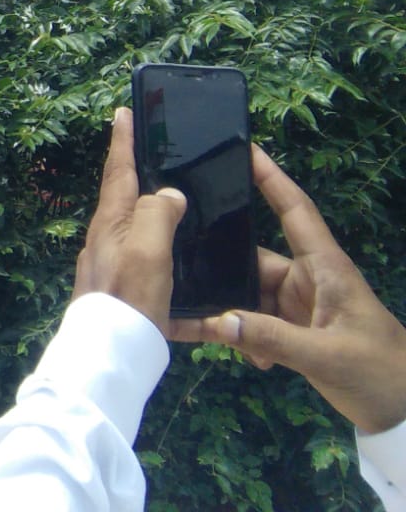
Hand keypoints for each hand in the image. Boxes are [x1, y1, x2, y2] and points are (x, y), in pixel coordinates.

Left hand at [73, 106, 187, 333]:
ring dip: (164, 226)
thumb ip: (158, 213)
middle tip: (158, 157)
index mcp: (111, 223)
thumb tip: (169, 194)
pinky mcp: (130, 299)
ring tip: (187, 216)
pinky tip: (201, 294)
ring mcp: (116, 271)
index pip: (118, 171)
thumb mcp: (146, 247)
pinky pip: (160, 282)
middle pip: (129, 202)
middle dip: (142, 178)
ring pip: (145, 240)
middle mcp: (108, 242)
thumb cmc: (128, 296)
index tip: (122, 111)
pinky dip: (179, 282)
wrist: (110, 358)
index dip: (123, 141)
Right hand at [170, 146, 405, 434]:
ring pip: (249, 296)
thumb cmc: (380, 372)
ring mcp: (301, 306)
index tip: (244, 148)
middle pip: (253, 259)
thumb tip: (217, 320)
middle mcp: (309, 280)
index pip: (295, 211)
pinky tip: (249, 360)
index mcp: (326, 269)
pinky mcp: (295, 331)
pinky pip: (256, 324)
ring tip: (199, 324)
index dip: (271, 178)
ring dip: (231, 314)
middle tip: (180, 271)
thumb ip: (271, 339)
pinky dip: (245, 339)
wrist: (405, 415)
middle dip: (222, 270)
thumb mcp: (327, 357)